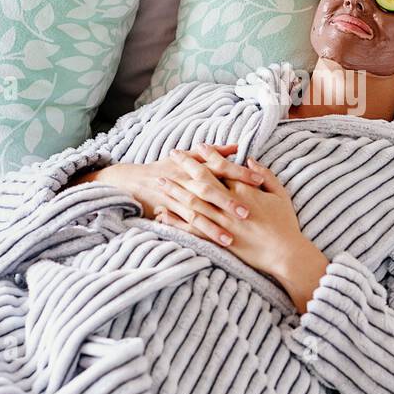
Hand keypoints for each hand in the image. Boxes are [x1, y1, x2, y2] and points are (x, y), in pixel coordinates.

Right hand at [72, 144, 263, 237]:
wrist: (134, 181)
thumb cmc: (167, 167)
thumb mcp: (188, 156)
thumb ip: (214, 153)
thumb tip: (238, 147)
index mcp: (193, 166)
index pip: (221, 168)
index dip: (239, 174)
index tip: (260, 181)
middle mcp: (185, 182)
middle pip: (210, 191)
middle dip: (228, 202)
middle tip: (248, 212)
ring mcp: (176, 200)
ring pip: (196, 213)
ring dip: (212, 227)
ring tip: (231, 238)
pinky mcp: (169, 215)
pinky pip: (184, 227)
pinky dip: (197, 235)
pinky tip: (209, 246)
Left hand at [156, 158, 328, 312]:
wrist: (283, 253)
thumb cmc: (284, 223)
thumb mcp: (280, 194)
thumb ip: (265, 175)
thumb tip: (250, 161)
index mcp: (243, 190)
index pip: (221, 167)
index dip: (209, 155)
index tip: (198, 146)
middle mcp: (228, 204)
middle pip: (201, 181)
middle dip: (185, 167)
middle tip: (172, 154)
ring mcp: (220, 223)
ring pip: (191, 203)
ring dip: (174, 191)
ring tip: (160, 181)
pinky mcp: (216, 240)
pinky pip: (190, 228)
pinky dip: (175, 220)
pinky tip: (162, 214)